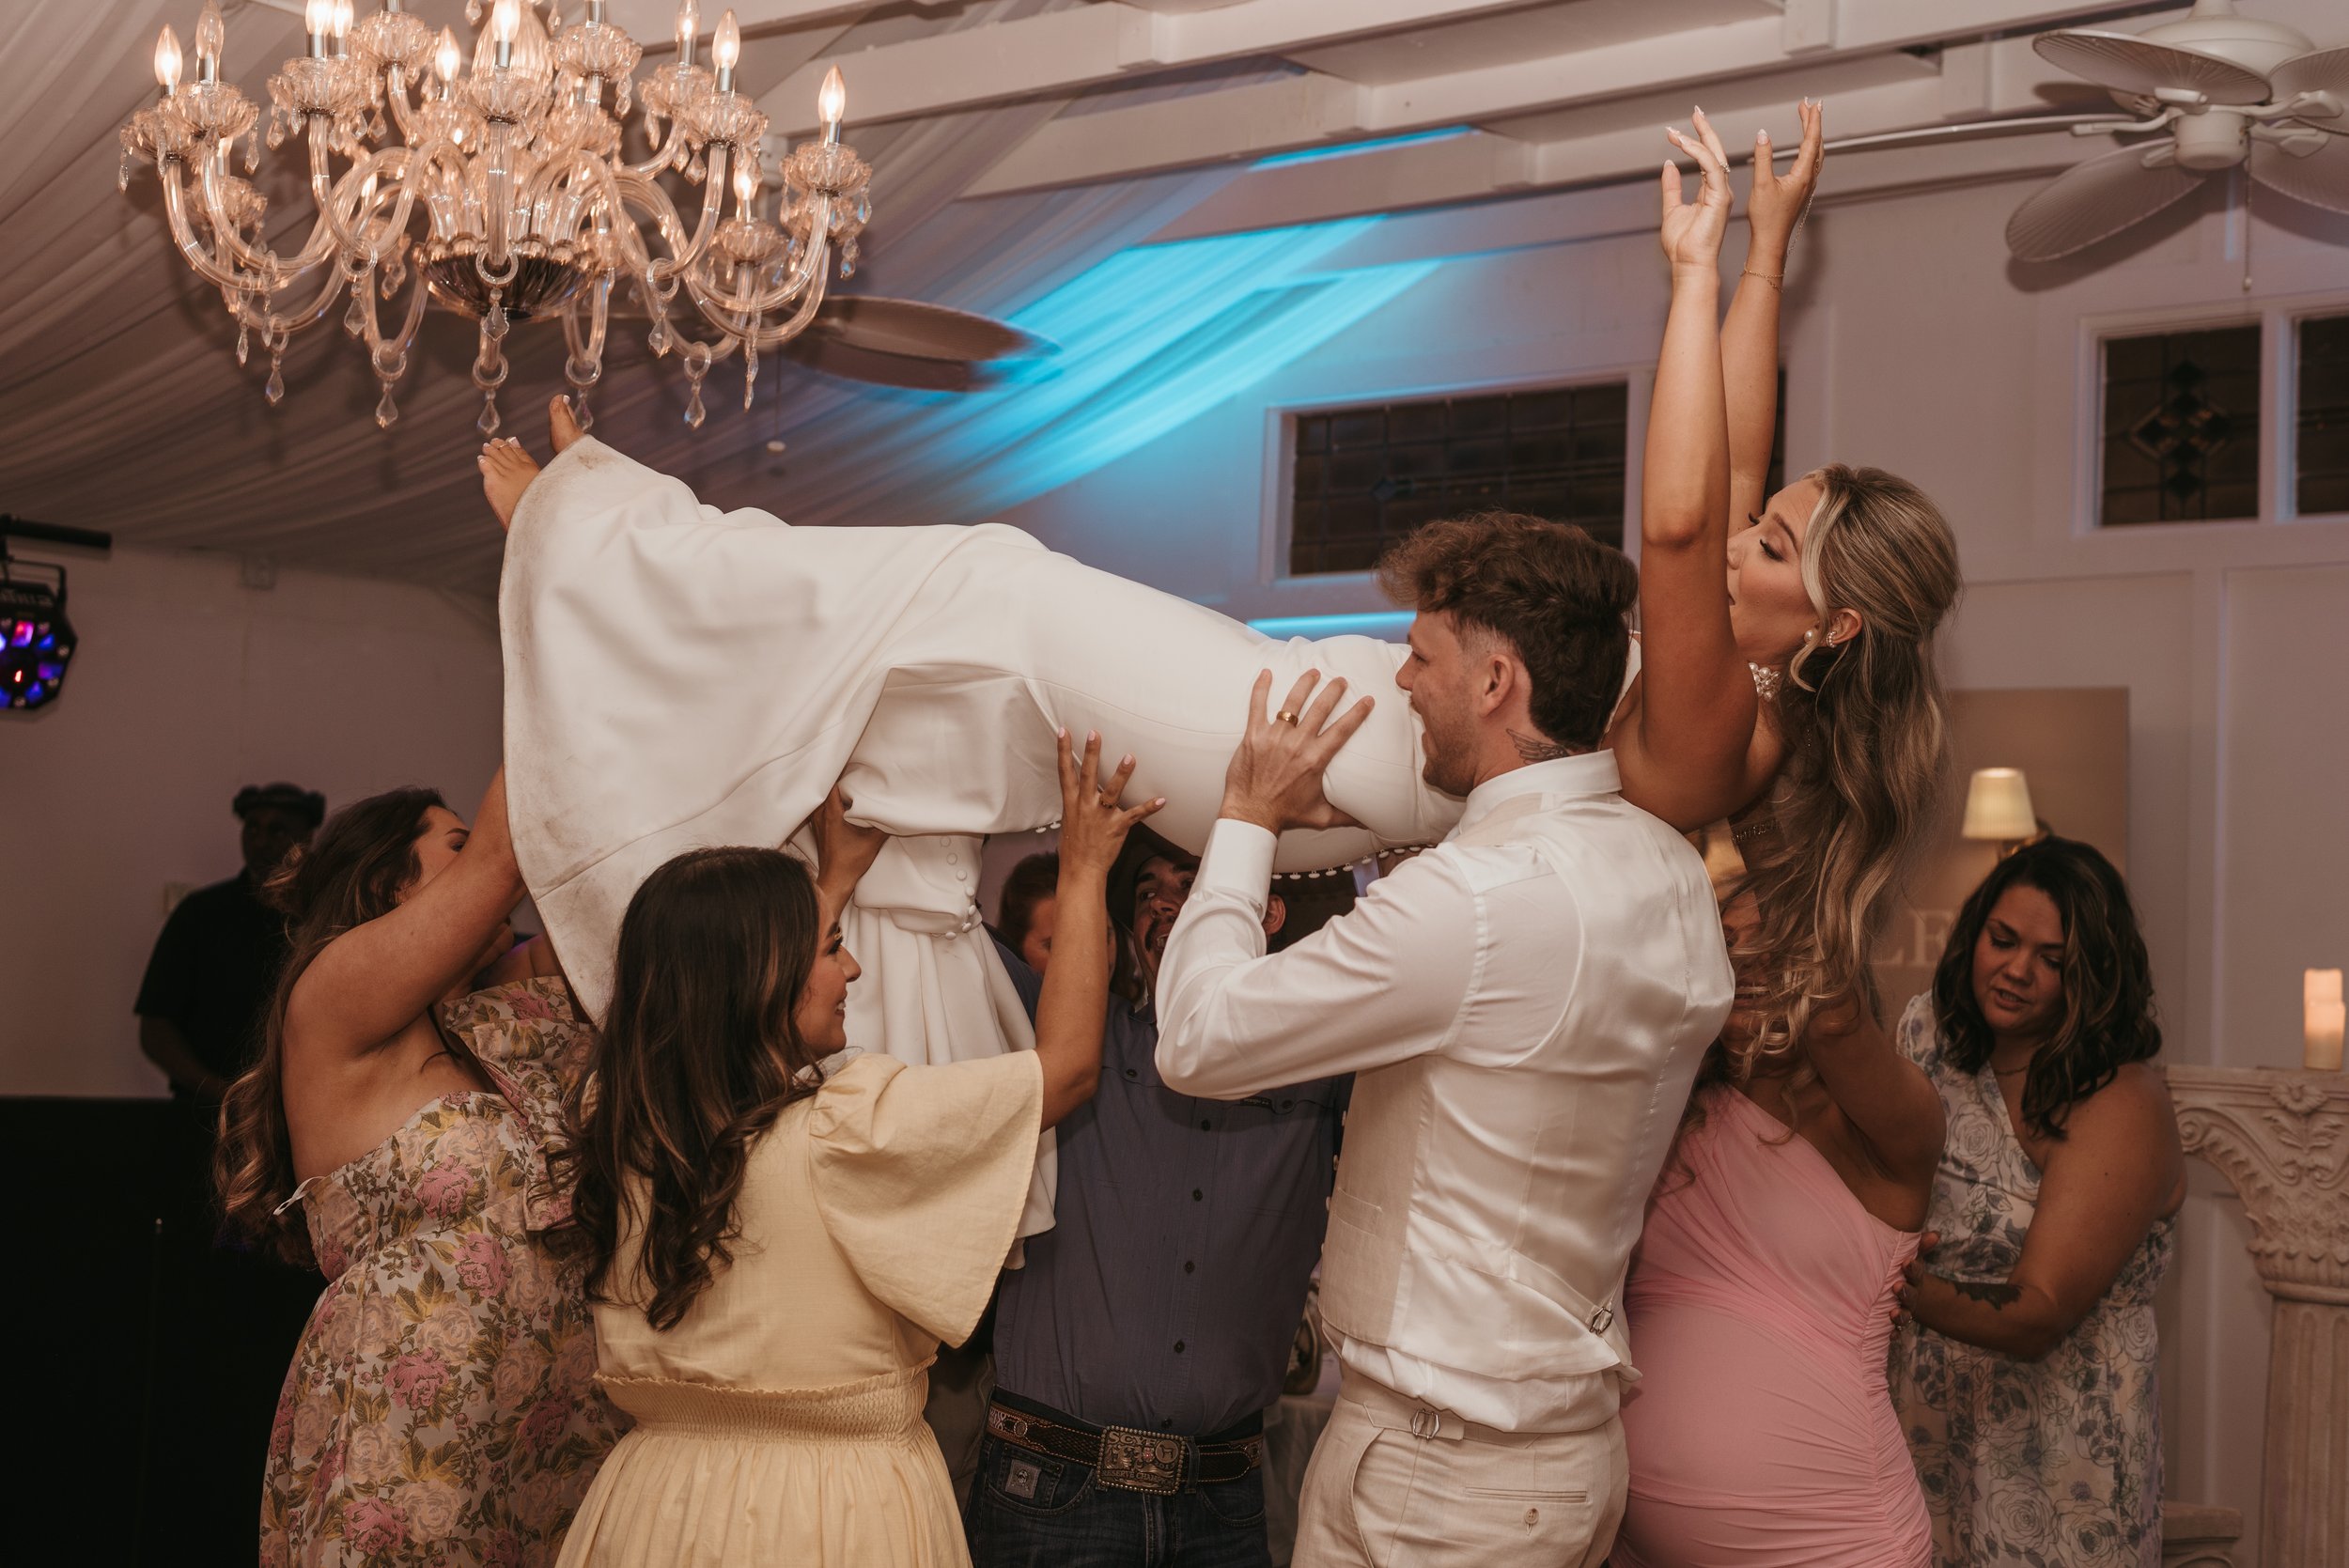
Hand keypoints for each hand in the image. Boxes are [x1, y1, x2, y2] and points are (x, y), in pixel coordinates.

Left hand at [806, 784, 886, 895]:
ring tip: (846, 788)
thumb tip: (893, 811)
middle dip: (838, 781)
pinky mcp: (818, 830)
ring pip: (822, 800)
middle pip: (826, 790)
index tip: (852, 769)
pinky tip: (839, 805)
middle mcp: (821, 817)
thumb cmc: (850, 863)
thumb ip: (883, 825)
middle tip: (852, 775)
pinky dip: (828, 804)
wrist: (836, 881)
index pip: (832, 786)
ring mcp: (817, 824)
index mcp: (831, 815)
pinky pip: (820, 810)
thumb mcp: (873, 842)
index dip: (841, 775)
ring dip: (832, 794)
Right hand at [1055, 729, 1164, 877]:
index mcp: (1071, 803)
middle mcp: (1085, 806)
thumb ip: (1076, 804)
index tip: (1063, 731)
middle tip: (1095, 733)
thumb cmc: (1074, 847)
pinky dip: (1149, 808)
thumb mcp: (1068, 821)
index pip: (1065, 772)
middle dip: (1091, 753)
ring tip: (1129, 757)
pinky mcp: (1117, 827)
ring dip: (1121, 774)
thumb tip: (1080, 793)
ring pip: (1112, 791)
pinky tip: (1161, 800)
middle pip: (1088, 775)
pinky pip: (1135, 815)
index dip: (1064, 751)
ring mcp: (1101, 816)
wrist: (1081, 870)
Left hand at [1219, 670, 1374, 835]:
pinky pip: (1257, 706)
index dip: (1357, 712)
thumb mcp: (1321, 816)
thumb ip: (1347, 816)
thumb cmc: (1286, 815)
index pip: (1342, 729)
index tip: (1367, 698)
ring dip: (1304, 684)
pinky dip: (1261, 688)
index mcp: (1316, 759)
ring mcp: (1274, 737)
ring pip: (1292, 702)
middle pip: (1320, 708)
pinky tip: (1266, 672)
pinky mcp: (1254, 736)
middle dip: (1333, 690)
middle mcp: (1297, 744)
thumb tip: (1369, 823)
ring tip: (1313, 672)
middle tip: (1340, 679)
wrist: (1251, 814)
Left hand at [1659, 107, 1732, 276]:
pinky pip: (1711, 166)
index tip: (1680, 129)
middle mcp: (1719, 190)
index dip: (1696, 142)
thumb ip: (1672, 187)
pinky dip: (1697, 152)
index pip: (1706, 159)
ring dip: (1697, 139)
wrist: (1689, 264)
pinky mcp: (1720, 196)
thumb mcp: (1672, 209)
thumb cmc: (1682, 245)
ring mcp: (1722, 192)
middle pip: (1715, 152)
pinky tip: (1683, 144)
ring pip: (1713, 156)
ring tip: (1678, 130)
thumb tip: (1668, 165)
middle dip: (1705, 130)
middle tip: (1695, 111)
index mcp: (1711, 192)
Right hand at [1747, 98, 1822, 266]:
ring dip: (1812, 134)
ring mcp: (1807, 185)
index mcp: (1803, 174)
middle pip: (1817, 143)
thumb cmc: (1766, 218)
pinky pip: (1811, 162)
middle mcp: (1809, 178)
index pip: (1812, 140)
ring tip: (1806, 120)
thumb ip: (1763, 157)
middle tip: (1809, 105)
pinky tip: (1803, 147)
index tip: (1813, 103)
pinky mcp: (1802, 190)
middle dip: (1813, 122)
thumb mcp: (1761, 184)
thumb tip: (1762, 134)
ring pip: (1816, 153)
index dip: (1812, 120)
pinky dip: (1809, 147)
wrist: (1771, 242)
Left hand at [1892, 1231, 1941, 1324]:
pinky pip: (1895, 1330)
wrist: (1902, 1292)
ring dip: (1900, 1315)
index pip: (1915, 1273)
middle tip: (1897, 1287)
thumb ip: (1920, 1246)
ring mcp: (1904, 1310)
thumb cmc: (1904, 1271)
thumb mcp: (1912, 1258)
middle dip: (1906, 1292)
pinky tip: (1889, 1335)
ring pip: (1904, 1315)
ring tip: (1893, 1313)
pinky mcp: (1894, 1323)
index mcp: (1912, 1278)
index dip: (1913, 1269)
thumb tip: (1935, 1234)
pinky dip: (1893, 1333)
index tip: (1907, 1263)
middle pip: (1910, 1296)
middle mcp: (1910, 1296)